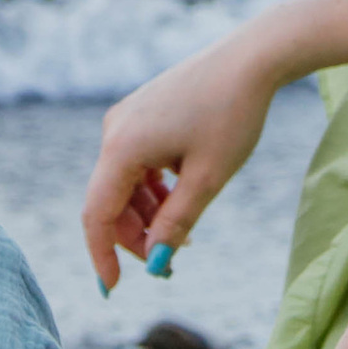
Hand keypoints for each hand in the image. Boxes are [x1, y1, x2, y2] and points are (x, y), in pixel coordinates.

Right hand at [83, 32, 279, 293]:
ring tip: (183, 235)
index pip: (97, 214)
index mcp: (122, 147)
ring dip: (147, 214)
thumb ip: (176, 223)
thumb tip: (155, 261)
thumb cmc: (232, 116)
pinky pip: (136, 163)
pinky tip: (180, 198)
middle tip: (169, 262)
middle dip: (135, 236)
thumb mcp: (208, 179)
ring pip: (124, 183)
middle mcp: (115, 131)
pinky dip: (152, 189)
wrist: (251, 58)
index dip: (102, 255)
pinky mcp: (141, 113)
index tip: (113, 290)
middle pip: (110, 201)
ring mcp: (126, 119)